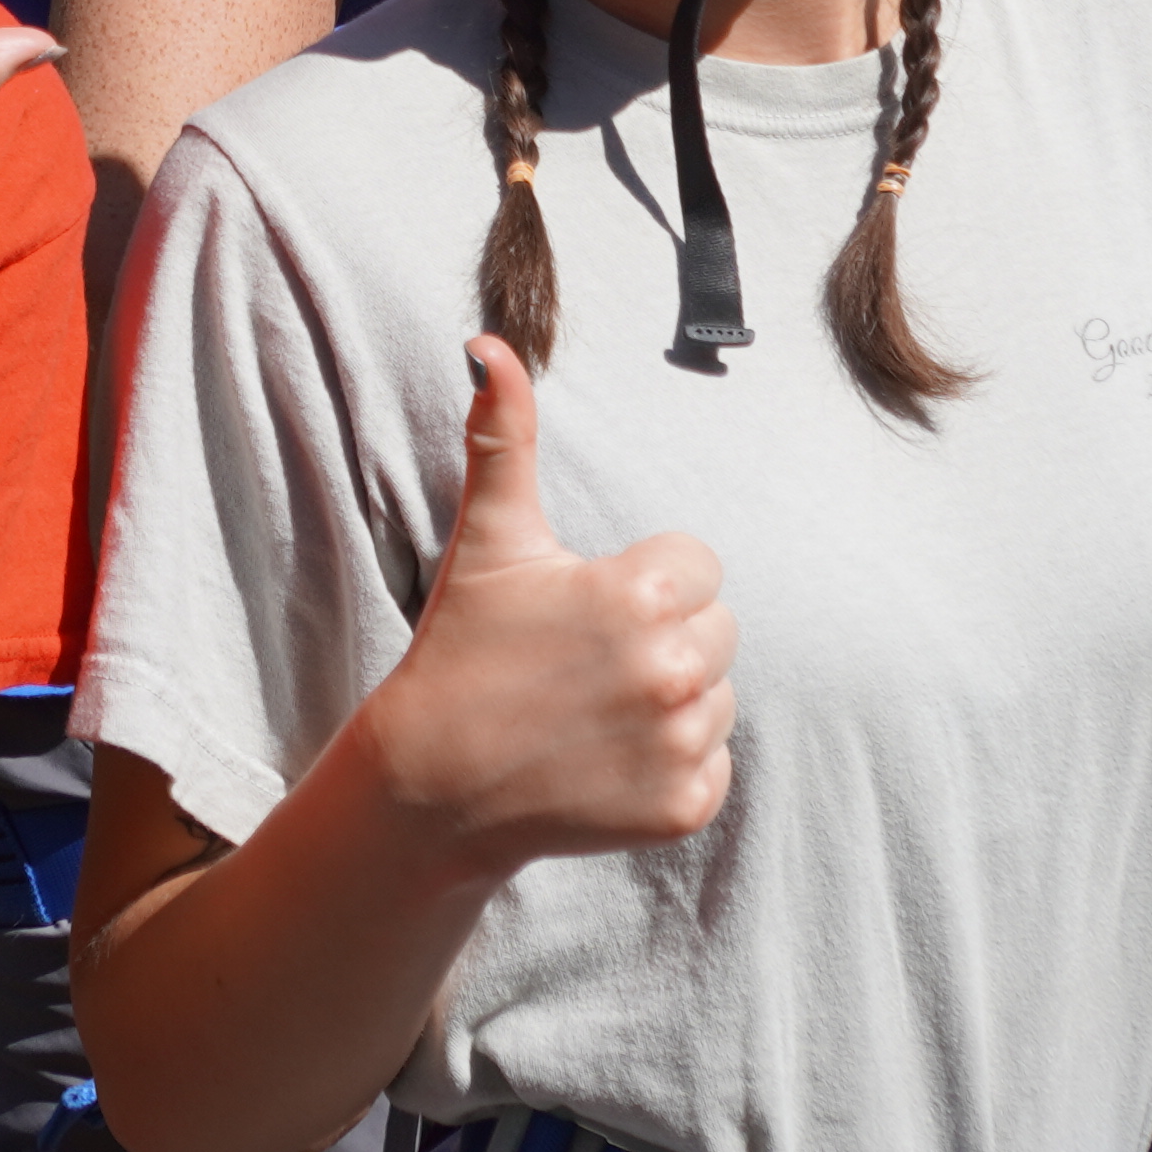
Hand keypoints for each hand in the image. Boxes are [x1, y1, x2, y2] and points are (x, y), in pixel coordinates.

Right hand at [352, 339, 735, 887]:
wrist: (432, 787)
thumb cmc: (464, 648)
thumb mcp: (489, 539)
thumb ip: (502, 435)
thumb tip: (486, 343)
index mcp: (638, 594)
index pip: (699, 566)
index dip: (645, 581)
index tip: (586, 607)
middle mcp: (671, 669)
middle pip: (717, 629)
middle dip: (663, 637)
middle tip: (588, 661)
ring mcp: (679, 745)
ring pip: (718, 696)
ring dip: (672, 702)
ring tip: (595, 711)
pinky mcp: (682, 807)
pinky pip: (715, 764)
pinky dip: (672, 767)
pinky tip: (608, 761)